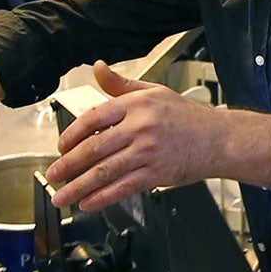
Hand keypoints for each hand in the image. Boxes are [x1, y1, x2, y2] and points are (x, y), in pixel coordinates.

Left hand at [43, 61, 227, 211]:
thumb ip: (120, 85)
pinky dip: (102, 197)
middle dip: (68, 165)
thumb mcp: (153, 92)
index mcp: (136, 104)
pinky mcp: (157, 174)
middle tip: (52, 175)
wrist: (218, 139)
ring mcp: (148, 152)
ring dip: (78, 186)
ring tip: (61, 196)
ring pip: (105, 172)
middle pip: (94, 147)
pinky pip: (123, 187)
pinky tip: (87, 203)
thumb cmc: (185, 116)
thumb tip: (97, 68)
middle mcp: (140, 127)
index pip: (93, 118)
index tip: (60, 147)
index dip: (72, 134)